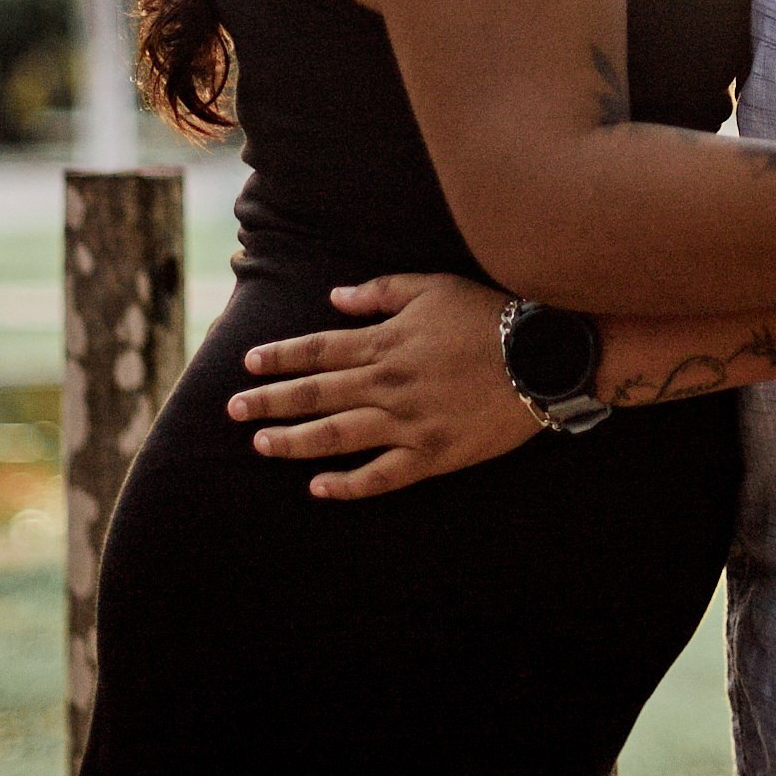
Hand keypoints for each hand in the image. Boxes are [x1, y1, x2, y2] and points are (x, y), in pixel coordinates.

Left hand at [227, 273, 532, 498]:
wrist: (541, 358)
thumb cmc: (489, 317)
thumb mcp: (434, 288)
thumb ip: (381, 293)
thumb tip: (335, 298)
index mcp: (386, 343)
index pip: (318, 350)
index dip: (280, 357)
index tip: (248, 365)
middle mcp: (387, 384)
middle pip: (315, 394)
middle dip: (270, 401)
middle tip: (233, 410)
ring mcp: (407, 423)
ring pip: (336, 436)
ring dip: (293, 442)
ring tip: (261, 445)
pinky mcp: (431, 454)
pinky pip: (380, 475)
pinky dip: (347, 484)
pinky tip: (319, 487)